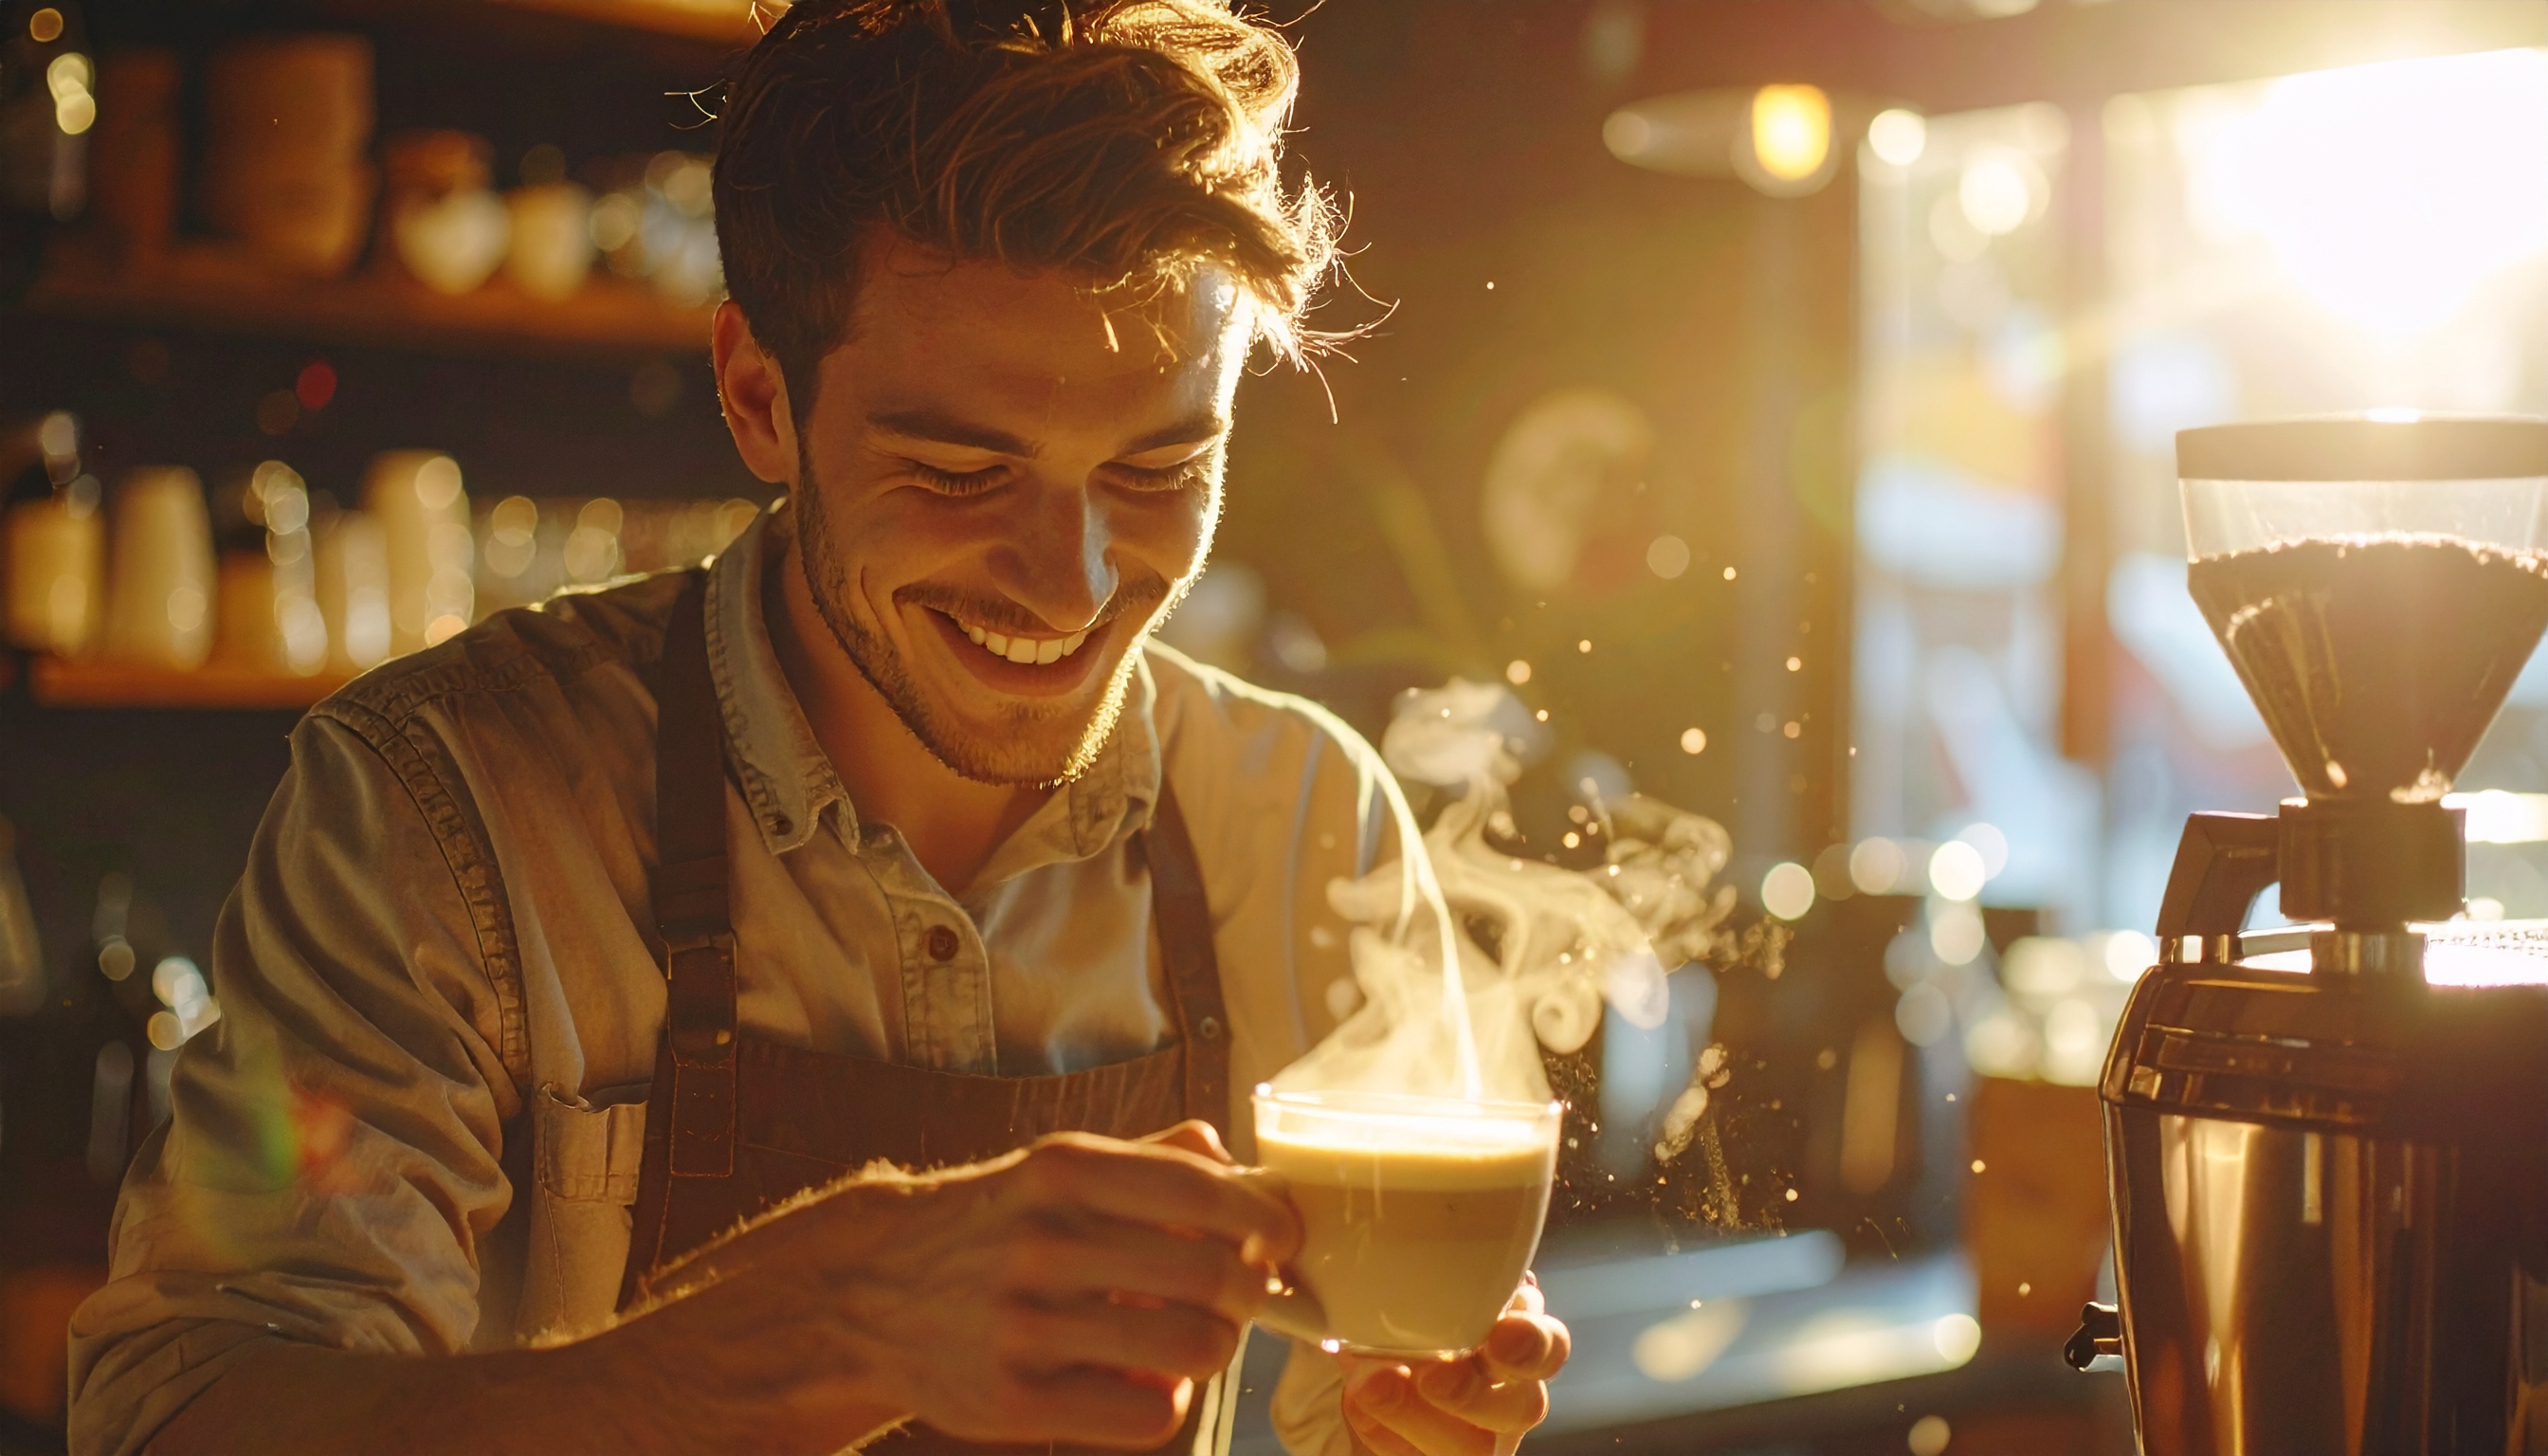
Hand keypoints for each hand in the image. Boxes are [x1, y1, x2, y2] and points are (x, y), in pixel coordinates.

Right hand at [616, 1119, 1297, 1452]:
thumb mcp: (1054, 1170)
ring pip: (1192, 1348)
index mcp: (1061, 1169)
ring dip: (1215, 1347)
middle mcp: (1042, 1241)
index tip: (1281, 1235)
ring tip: (1196, 1336)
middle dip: (1248, 1289)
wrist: (868, 1291)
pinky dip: (1166, 1400)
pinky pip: (1148, 1414)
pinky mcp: (1015, 1402)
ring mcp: (1026, 1326)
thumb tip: (1231, 1158)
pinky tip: (1143, 1379)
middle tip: (1242, 1294)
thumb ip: (1149, 1161)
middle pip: (1213, 1275)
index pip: (1202, 1189)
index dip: (1265, 1218)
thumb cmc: (991, 1226)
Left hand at [1338, 1280, 1569, 1455]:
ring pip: (1473, 1449)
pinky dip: (1383, 1434)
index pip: (1548, 1345)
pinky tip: (1356, 1403)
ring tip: (1371, 1386)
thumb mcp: (1408, 1274)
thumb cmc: (1395, 1306)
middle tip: (1432, 1373)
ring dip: (1419, 1418)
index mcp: (1511, 1336)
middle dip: (1476, 1394)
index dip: (1534, 1343)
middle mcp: (1502, 1391)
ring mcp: (1471, 1435)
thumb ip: (1419, 1260)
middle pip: (1523, 1408)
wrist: (1360, 1359)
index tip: (1500, 1331)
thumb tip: (1392, 1224)